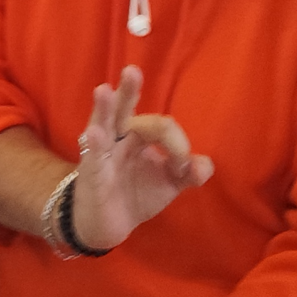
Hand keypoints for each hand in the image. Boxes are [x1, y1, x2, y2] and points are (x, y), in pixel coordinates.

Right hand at [69, 64, 211, 251]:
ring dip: (104, 108)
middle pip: (123, 109)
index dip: (177, 143)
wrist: (108, 225)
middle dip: (129, 91)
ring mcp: (102, 153)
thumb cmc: (136, 194)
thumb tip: (204, 164)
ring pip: (103, 125)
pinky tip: (94, 132)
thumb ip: (189, 172)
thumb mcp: (169, 182)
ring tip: (104, 91)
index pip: (160, 126)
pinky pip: (93, 157)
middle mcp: (118, 137)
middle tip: (132, 71)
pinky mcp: (91, 173)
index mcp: (137, 134)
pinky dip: (96, 144)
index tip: (184, 166)